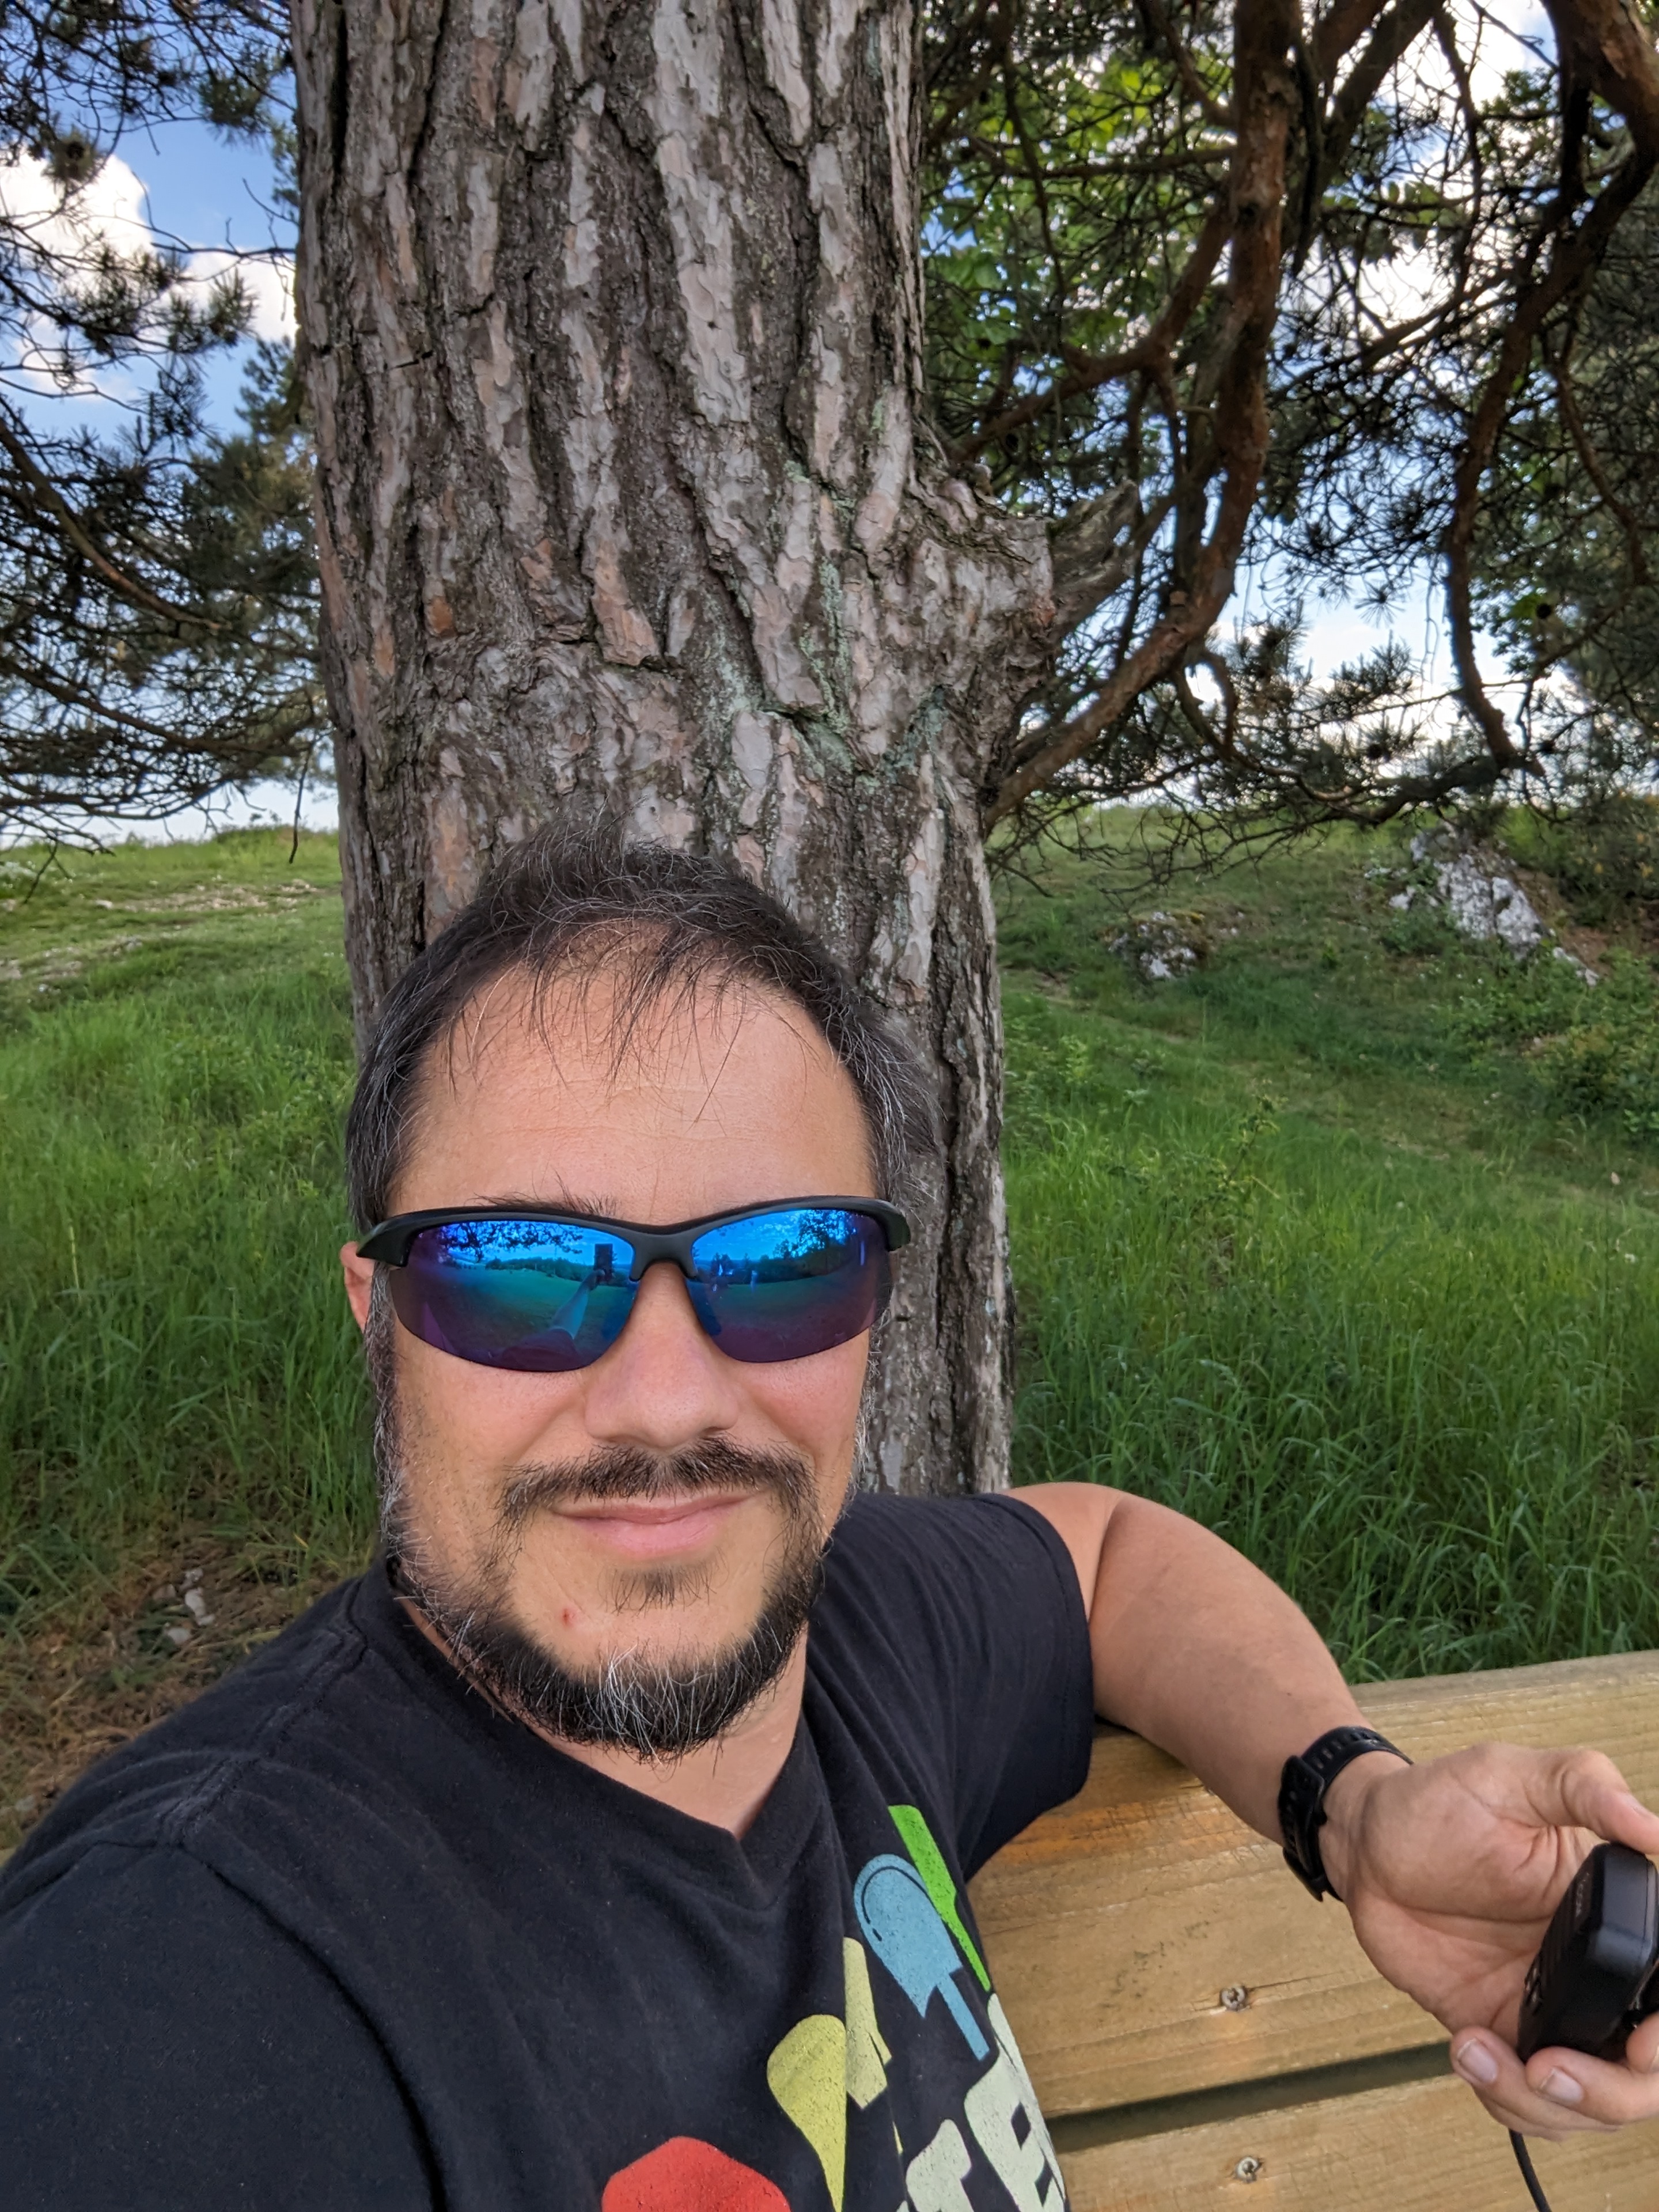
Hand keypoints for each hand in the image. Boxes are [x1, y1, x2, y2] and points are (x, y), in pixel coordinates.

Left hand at [1320, 1744, 1658, 2139]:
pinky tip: (1466, 2048)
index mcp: (1616, 1916)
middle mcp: (1594, 1971)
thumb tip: (1653, 1830)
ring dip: (1548, 2105)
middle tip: (1550, 2070)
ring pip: (1587, 2101)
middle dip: (1610, 2093)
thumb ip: (1585, 1785)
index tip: (1638, 2045)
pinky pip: (1526, 2099)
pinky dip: (1504, 2097)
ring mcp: (1549, 2007)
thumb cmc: (1440, 1801)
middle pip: (1643, 2072)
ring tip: (1484, 2054)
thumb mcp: (1510, 1774)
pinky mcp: (1501, 2031)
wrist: (1367, 1842)